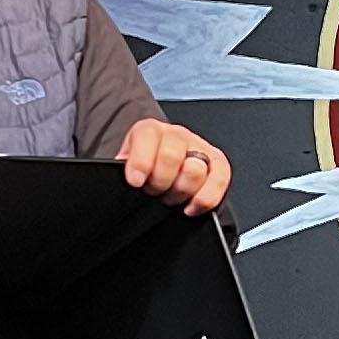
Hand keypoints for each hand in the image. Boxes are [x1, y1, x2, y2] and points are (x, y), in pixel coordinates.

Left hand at [117, 119, 231, 216]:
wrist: (161, 180)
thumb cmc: (142, 176)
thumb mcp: (124, 170)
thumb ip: (121, 169)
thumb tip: (118, 171)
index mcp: (150, 131)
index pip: (148, 135)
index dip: (141, 160)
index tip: (135, 181)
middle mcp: (177, 136)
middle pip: (172, 155)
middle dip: (160, 181)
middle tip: (153, 191)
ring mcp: (200, 149)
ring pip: (195, 169)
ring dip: (181, 190)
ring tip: (170, 196)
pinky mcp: (218, 165)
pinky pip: (219, 180)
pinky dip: (205, 198)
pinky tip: (190, 207)